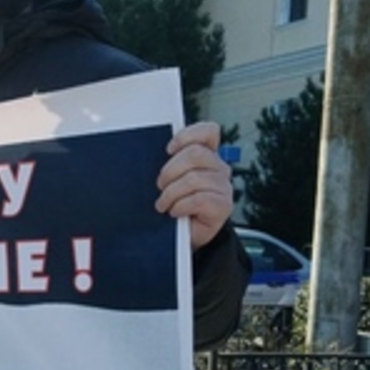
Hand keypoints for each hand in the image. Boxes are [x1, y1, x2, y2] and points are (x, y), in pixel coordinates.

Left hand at [154, 121, 232, 250]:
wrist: (181, 237)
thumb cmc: (173, 204)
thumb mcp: (169, 180)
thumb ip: (168, 163)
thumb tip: (146, 152)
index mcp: (206, 155)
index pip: (208, 132)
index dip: (187, 136)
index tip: (168, 149)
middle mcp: (218, 168)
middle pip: (195, 154)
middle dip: (170, 170)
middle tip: (159, 185)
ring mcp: (223, 186)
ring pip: (194, 178)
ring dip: (172, 193)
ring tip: (164, 204)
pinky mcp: (223, 205)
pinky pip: (198, 199)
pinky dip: (181, 206)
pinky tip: (175, 212)